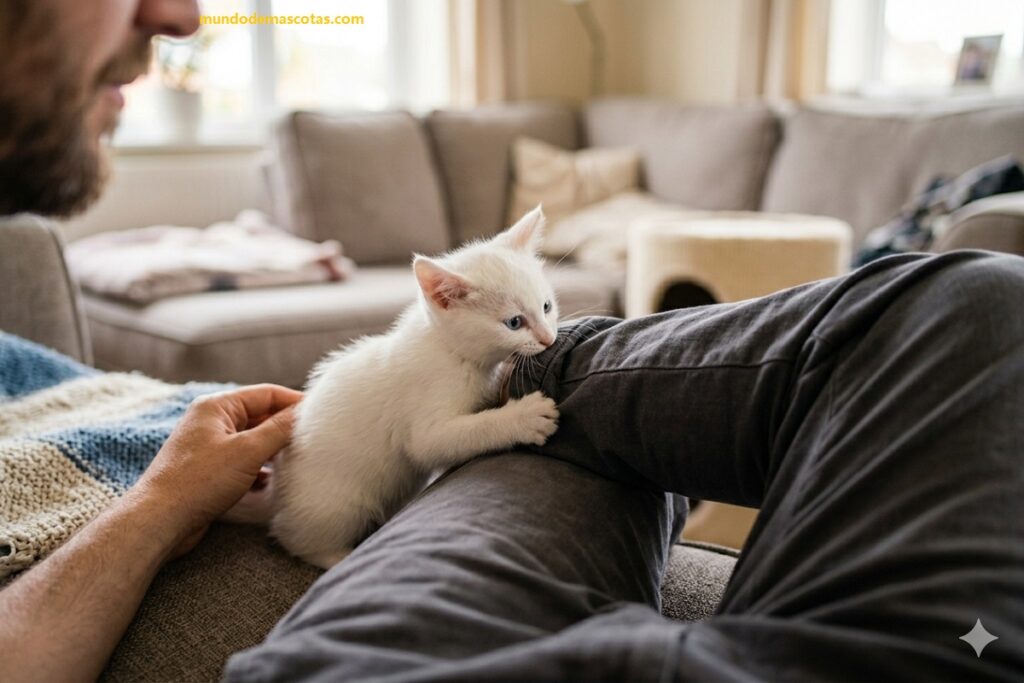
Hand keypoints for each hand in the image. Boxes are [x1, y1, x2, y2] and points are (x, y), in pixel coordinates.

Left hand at [131, 384, 301, 557]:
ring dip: (274, 451)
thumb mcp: (247, 451)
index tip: (321, 414)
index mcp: (217, 407)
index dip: (294, 402)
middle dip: (285, 429)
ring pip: (252, 442)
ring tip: (298, 461)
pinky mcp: (208, 472)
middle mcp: (211, 422)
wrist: (159, 521)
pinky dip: (259, 471)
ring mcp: (209, 447)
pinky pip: (243, 463)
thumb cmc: (198, 481)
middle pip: (260, 417)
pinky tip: (273, 483)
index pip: (266, 393)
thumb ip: (279, 429)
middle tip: (313, 439)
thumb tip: (304, 413)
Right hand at [505, 390, 559, 445]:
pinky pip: (541, 438)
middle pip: (552, 411)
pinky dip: (540, 440)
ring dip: (549, 430)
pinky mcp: (528, 434)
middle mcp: (532, 410)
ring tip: (544, 432)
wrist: (494, 426)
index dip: (550, 406)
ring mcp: (531, 423)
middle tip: (550, 421)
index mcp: (529, 402)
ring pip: (549, 425)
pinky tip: (537, 440)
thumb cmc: (504, 416)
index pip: (549, 401)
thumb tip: (537, 397)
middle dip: (553, 417)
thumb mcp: (514, 403)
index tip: (547, 411)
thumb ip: (526, 400)